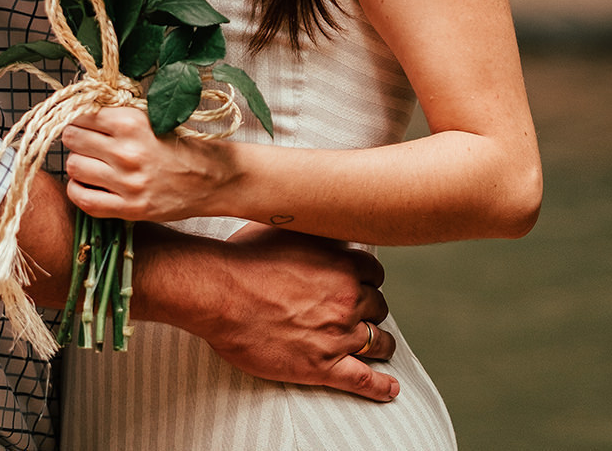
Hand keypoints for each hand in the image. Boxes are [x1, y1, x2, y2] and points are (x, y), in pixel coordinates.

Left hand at [63, 108, 231, 221]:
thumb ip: (119, 113)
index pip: (82, 114)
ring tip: (91, 161)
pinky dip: (78, 190)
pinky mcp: (129, 209)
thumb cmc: (181, 144)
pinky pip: (83, 199)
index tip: (84, 120)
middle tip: (86, 140)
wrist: (211, 178)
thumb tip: (83, 106)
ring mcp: (127, 183)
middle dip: (76, 137)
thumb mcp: (153, 118)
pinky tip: (87, 183)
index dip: (80, 116)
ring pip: (74, 167)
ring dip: (78, 163)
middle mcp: (126, 152)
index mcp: (132, 123)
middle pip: (72, 139)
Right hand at [131, 222, 398, 401]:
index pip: (374, 273)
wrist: (220, 293)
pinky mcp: (322, 367)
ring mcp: (337, 335)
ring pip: (377, 341)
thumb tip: (323, 222)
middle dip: (370, 309)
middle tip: (360, 312)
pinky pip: (363, 379)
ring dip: (380, 342)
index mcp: (341, 264)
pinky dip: (381, 386)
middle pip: (377, 306)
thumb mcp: (286, 229)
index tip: (360, 283)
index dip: (367, 279)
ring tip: (380, 346)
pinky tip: (391, 388)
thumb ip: (313, 231)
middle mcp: (347, 299)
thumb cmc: (245, 257)